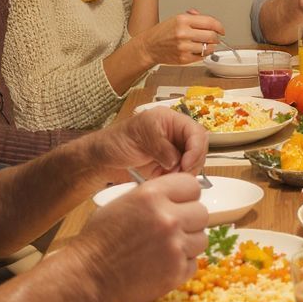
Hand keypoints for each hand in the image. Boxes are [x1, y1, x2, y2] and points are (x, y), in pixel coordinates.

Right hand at [75, 173, 208, 301]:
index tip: (181, 203)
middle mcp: (167, 218)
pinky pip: (194, 263)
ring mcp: (175, 246)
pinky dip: (182, 264)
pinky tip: (162, 263)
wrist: (89, 274)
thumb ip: (155, 196)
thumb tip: (179, 196)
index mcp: (152, 195)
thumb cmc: (101, 238)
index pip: (192, 185)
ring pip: (202, 238)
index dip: (186, 195)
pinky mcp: (177, 271)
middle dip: (189, 219)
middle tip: (173, 228)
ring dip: (188, 243)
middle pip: (202, 212)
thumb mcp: (124, 202)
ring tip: (166, 247)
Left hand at [88, 106, 208, 178]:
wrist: (103, 159)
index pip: (196, 132)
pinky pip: (182, 174)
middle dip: (192, 163)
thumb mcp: (139, 135)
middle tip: (178, 174)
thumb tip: (177, 160)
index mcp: (170, 120)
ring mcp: (173, 152)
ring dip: (185, 173)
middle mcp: (175, 135)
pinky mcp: (169, 167)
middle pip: (199, 149)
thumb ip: (161, 146)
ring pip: (193, 163)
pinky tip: (165, 180)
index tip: (186, 163)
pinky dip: (177, 180)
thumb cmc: (116, 140)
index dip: (196, 148)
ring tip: (168, 177)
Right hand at [139, 11, 226, 65]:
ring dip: (210, 46)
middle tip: (214, 38)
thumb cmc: (162, 33)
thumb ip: (194, 18)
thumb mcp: (176, 19)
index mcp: (182, 20)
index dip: (219, 26)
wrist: (149, 46)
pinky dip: (202, 54)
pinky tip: (196, 50)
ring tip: (204, 44)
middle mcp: (183, 33)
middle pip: (212, 36)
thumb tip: (210, 22)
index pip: (209, 22)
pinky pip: (201, 57)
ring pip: (208, 48)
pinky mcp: (183, 59)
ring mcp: (183, 47)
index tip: (221, 30)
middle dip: (216, 37)